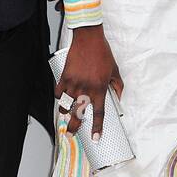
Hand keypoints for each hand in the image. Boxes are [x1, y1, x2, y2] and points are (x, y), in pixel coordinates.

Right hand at [56, 24, 122, 139]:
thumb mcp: (115, 70)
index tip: (95, 138)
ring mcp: (73, 84)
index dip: (97, 127)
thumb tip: (118, 98)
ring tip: (67, 113)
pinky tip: (62, 97)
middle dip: (73, 127)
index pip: (99, 113)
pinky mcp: (64, 77)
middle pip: (78, 114)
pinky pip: (58, 93)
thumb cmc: (102, 53)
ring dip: (66, 111)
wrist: (88, 39)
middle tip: (71, 133)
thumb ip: (118, 86)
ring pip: (65, 105)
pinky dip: (59, 97)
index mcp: (100, 89)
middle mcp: (86, 89)